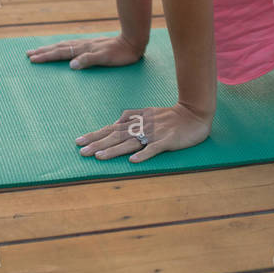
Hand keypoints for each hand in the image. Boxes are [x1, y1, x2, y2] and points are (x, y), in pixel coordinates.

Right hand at [27, 34, 144, 68]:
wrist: (133, 41)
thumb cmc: (121, 53)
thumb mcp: (105, 58)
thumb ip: (88, 60)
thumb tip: (71, 65)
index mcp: (83, 49)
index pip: (60, 53)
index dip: (46, 56)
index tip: (32, 59)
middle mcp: (82, 45)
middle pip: (59, 48)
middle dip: (43, 52)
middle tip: (28, 54)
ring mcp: (86, 44)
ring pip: (64, 46)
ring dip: (50, 48)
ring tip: (38, 49)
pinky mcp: (91, 45)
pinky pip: (71, 46)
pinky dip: (62, 47)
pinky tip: (61, 47)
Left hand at [76, 102, 211, 162]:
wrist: (194, 114)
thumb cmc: (171, 115)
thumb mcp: (149, 111)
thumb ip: (133, 115)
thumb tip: (117, 120)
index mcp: (136, 121)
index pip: (111, 128)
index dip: (95, 135)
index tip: (79, 141)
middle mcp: (141, 127)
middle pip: (116, 136)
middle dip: (97, 144)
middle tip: (81, 151)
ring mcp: (154, 134)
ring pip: (130, 143)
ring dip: (114, 150)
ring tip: (98, 157)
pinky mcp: (167, 141)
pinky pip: (154, 149)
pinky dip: (143, 154)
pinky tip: (133, 161)